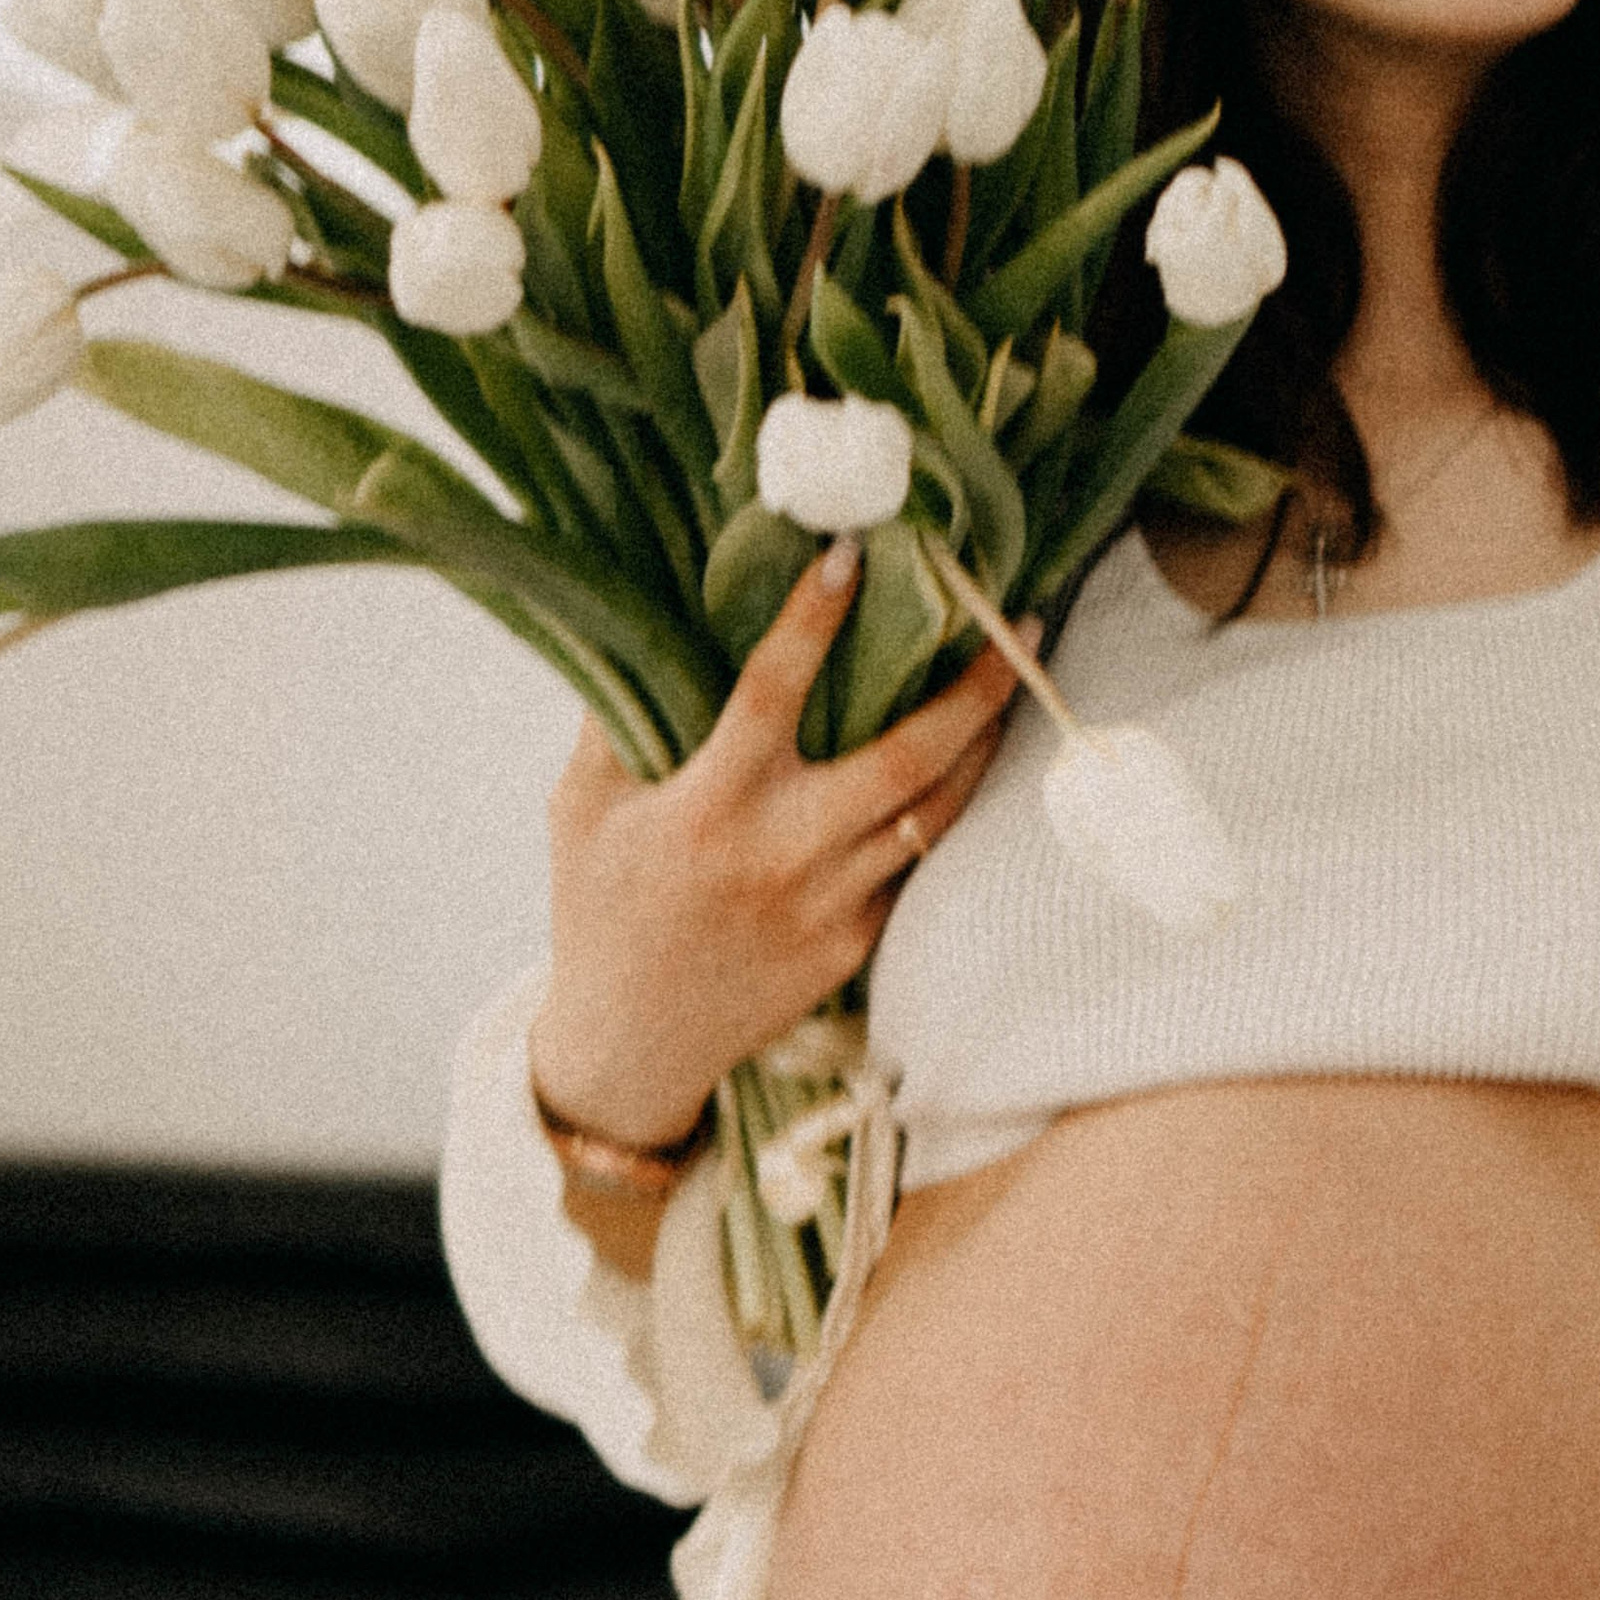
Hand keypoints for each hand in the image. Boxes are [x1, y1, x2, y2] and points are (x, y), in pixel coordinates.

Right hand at [527, 539, 1025, 1149]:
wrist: (630, 1045)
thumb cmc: (597, 908)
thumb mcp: (579, 808)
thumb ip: (613, 722)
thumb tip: (649, 621)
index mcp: (708, 807)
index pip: (772, 693)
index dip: (813, 620)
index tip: (853, 554)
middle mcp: (781, 854)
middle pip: (906, 758)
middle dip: (973, 687)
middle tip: (1019, 623)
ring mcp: (829, 906)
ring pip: (934, 813)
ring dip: (984, 742)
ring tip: (1019, 677)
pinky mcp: (854, 946)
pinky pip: (915, 866)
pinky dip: (946, 810)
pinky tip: (973, 762)